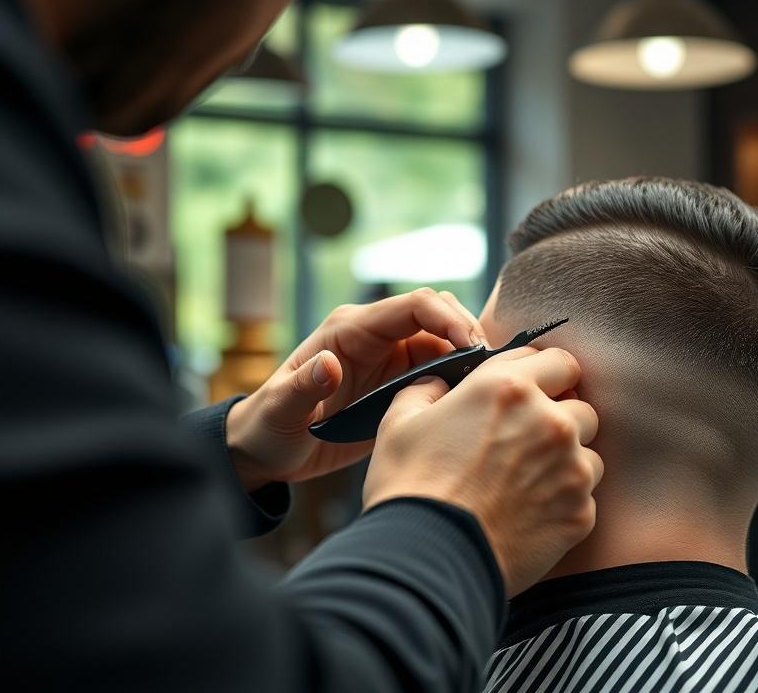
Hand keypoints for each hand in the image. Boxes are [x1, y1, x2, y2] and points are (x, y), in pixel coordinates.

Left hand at [225, 288, 487, 489]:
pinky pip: (442, 370)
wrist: (268, 451)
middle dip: (467, 332)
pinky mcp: (401, 384)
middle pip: (438, 314)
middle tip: (489, 367)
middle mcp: (377, 337)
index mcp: (352, 330)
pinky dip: (462, 377)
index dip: (448, 319)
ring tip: (486, 385)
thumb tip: (329, 364)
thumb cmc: (269, 427)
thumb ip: (303, 387)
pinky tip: (472, 398)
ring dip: (469, 356)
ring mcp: (392, 360)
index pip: (413, 306)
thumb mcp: (281, 410)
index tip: (473, 346)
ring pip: (446, 341)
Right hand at [363, 346, 602, 596]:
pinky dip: (564, 501)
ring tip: (527, 482)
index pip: (558, 360)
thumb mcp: (401, 421)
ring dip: (567, 460)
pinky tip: (529, 513)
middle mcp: (551, 421)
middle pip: (582, 405)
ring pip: (589, 452)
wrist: (426, 561)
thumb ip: (427, 389)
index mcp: (509, 387)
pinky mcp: (581, 513)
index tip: (527, 393)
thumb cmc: (409, 488)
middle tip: (526, 440)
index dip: (541, 375)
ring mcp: (572, 469)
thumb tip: (438, 383)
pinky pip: (586, 496)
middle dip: (560, 416)